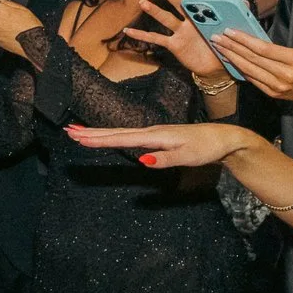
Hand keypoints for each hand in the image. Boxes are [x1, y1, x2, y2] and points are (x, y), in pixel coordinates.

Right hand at [65, 121, 257, 169]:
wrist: (223, 138)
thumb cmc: (207, 148)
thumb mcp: (188, 156)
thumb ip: (164, 159)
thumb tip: (142, 161)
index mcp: (155, 136)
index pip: (121, 138)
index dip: (99, 138)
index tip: (78, 136)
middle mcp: (151, 132)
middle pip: (115, 132)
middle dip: (91, 133)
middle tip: (68, 130)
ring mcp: (153, 133)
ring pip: (120, 133)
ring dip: (98, 133)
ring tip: (79, 131)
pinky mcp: (156, 137)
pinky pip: (129, 136)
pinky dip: (113, 135)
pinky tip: (106, 137)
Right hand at [122, 0, 229, 79]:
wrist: (217, 67)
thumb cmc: (225, 45)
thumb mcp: (233, 32)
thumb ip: (237, 18)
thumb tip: (245, 4)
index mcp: (207, 16)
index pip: (208, 0)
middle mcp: (192, 20)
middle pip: (179, 4)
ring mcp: (181, 32)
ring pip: (165, 19)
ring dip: (154, 11)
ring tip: (143, 2)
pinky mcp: (174, 45)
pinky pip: (156, 39)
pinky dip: (142, 36)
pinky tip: (128, 31)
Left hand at [209, 17, 292, 108]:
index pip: (264, 49)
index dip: (245, 40)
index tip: (230, 31)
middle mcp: (285, 75)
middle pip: (252, 59)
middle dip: (232, 47)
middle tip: (216, 37)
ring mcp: (278, 87)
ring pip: (249, 71)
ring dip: (232, 59)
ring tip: (218, 47)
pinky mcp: (274, 94)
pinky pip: (253, 80)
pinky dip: (240, 70)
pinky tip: (230, 61)